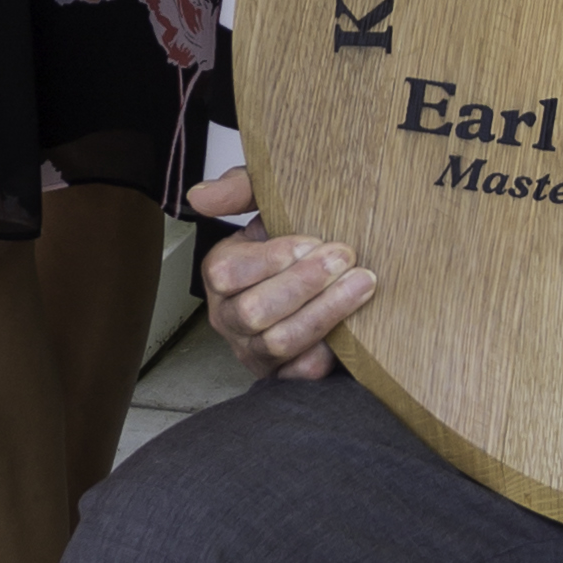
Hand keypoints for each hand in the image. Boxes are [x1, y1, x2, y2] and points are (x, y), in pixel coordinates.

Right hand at [190, 169, 373, 379]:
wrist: (324, 272)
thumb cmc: (291, 239)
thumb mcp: (266, 202)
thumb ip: (238, 189)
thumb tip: (200, 195)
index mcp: (220, 273)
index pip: (229, 273)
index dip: (274, 258)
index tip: (314, 240)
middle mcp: (230, 316)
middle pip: (255, 311)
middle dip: (305, 283)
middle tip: (345, 257)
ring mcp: (253, 349)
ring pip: (281, 341)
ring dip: (326, 310)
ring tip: (361, 283)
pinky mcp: (282, 373)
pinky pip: (302, 371)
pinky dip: (328, 350)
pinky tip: (353, 325)